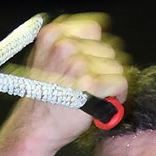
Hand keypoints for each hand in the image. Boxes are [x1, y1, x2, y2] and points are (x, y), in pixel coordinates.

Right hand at [9, 13, 127, 148]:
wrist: (35, 127)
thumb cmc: (42, 99)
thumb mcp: (44, 59)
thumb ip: (66, 45)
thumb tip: (96, 43)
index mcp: (53, 34)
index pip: (94, 28)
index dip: (98, 48)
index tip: (95, 62)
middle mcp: (65, 45)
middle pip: (108, 48)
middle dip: (105, 68)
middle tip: (94, 84)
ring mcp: (77, 63)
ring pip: (116, 66)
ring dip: (112, 82)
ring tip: (97, 94)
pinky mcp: (90, 83)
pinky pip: (120, 82)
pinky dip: (119, 94)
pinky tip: (107, 101)